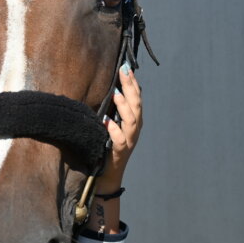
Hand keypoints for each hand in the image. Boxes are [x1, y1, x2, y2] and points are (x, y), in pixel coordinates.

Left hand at [98, 64, 141, 192]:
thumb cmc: (107, 146)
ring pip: (132, 121)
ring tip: (116, 93)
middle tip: (123, 72)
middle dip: (131, 88)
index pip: (137, 99)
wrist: (107, 174)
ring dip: (124, 106)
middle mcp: (134, 130)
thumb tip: (110, 88)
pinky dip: (113, 129)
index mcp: (134, 121)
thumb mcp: (113, 125)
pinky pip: (119, 140)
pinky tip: (106, 121)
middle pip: (137, 106)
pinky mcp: (119, 151)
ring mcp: (129, 141)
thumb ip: (115, 110)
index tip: (126, 68)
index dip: (133, 83)